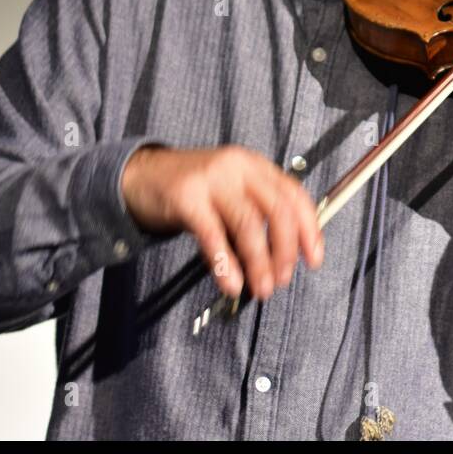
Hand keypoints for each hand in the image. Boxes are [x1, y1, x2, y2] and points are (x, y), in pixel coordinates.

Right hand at [121, 144, 322, 300]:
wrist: (139, 175)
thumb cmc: (192, 189)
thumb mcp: (230, 191)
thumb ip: (256, 214)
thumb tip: (283, 257)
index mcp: (255, 166)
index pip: (294, 195)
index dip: (309, 229)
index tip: (313, 258)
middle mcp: (238, 168)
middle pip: (277, 210)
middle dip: (285, 250)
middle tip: (282, 278)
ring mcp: (212, 180)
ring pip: (249, 224)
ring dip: (260, 262)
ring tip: (262, 287)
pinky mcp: (186, 197)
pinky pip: (213, 235)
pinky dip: (226, 263)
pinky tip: (231, 283)